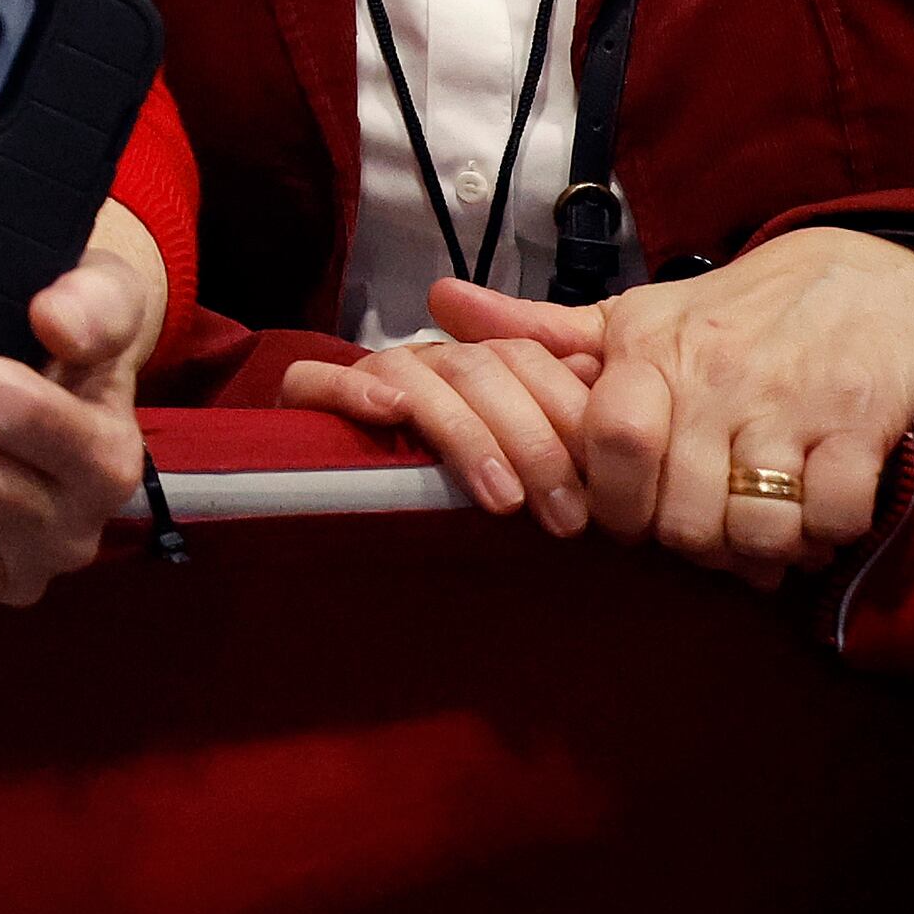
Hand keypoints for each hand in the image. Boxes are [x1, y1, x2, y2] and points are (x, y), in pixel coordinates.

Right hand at [279, 326, 604, 532]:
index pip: (527, 358)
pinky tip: (390, 414)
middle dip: (531, 441)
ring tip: (501, 500)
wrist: (365, 555)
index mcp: (485, 370)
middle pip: (480, 367)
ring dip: (464, 433)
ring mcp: (369, 377)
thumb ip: (570, 439)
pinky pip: (318, 379)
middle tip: (564, 517)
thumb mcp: (536, 480)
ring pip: (416, 374)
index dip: (566, 416)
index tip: (601, 492)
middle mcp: (429, 363)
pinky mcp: (307, 401)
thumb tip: (607, 410)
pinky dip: (354, 390)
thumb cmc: (472, 509)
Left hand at [433, 228, 913, 581]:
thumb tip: (438, 301)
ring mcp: (791, 402)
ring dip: (754, 549)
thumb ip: (542, 329)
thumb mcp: (635, 312)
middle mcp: (716, 376)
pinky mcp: (861, 425)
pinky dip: (820, 536)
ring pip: (753, 523)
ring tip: (756, 535)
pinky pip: (829, 515)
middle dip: (687, 543)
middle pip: (680, 507)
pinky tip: (813, 520)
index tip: (628, 519)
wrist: (866, 274)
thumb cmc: (733, 310)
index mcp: (650, 352)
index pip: (611, 443)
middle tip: (700, 537)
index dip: (615, 503)